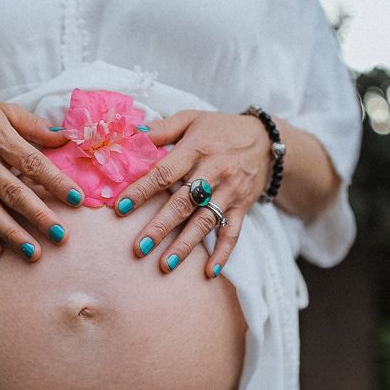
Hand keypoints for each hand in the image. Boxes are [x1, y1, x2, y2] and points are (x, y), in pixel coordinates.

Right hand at [0, 102, 84, 260]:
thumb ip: (35, 125)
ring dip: (11, 233)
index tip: (77, 199)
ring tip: (33, 252)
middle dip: (37, 215)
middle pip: (10, 191)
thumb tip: (66, 136)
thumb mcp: (4, 112)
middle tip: (60, 235)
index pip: (30, 161)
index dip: (54, 181)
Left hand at [114, 109, 271, 276]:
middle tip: (139, 247)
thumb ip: (162, 128)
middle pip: (184, 203)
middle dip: (161, 226)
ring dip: (186, 245)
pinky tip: (210, 272)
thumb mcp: (191, 118)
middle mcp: (213, 173)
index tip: (121, 207)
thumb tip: (132, 135)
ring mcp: (229, 192)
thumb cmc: (220, 129)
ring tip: (166, 265)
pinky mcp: (242, 207)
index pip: (165, 172)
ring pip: (205, 222)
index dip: (143, 190)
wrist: (267, 141)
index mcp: (196, 149)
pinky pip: (233, 232)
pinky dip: (223, 253)